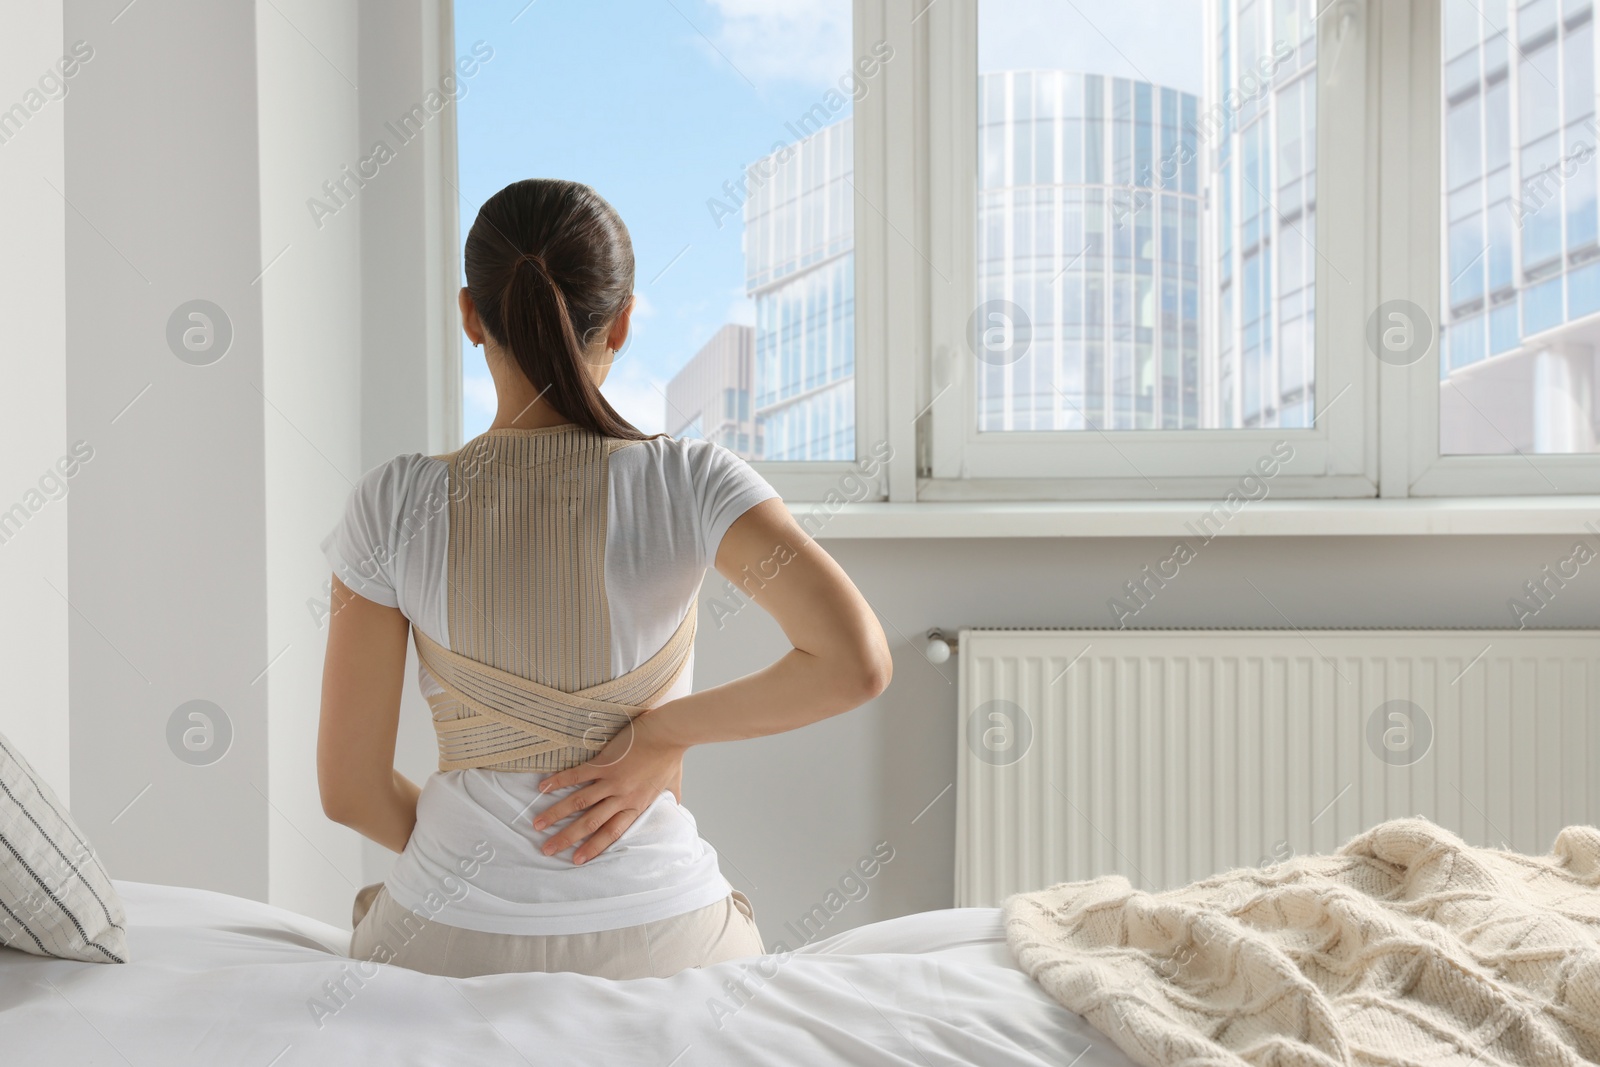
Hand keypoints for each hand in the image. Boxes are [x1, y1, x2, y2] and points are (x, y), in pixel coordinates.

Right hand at [531, 711, 685, 864]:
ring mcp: (612, 781)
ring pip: (578, 803)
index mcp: (637, 805)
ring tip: (537, 824)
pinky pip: (577, 775)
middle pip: (590, 824)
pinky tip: (542, 789)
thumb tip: (678, 805)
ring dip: (556, 814)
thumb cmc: (671, 756)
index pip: (612, 833)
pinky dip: (559, 782)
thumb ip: (671, 798)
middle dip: (566, 838)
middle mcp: (622, 797)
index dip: (593, 848)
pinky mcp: (604, 763)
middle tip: (547, 850)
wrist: (668, 733)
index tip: (577, 860)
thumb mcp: (673, 784)